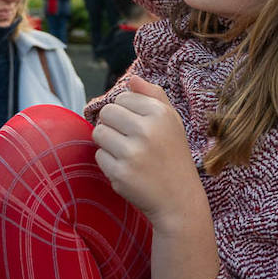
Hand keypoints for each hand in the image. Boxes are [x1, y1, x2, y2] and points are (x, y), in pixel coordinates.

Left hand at [92, 75, 204, 228]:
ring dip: (108, 143)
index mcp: (160, 113)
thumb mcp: (172, 122)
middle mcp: (147, 130)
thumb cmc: (173, 156)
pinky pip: (99, 156)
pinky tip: (127, 169)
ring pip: (98, 133)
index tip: (139, 127)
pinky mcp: (120, 174)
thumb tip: (132, 79)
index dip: (126, 112)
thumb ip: (154, 96)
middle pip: (106, 113)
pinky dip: (109, 163)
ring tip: (127, 153)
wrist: (179, 200)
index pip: (122, 98)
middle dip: (113, 125)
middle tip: (129, 140)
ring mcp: (133, 153)